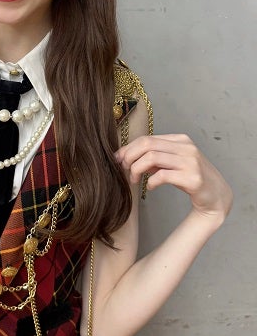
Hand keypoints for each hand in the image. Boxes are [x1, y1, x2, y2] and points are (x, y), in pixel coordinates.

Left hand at [116, 134, 232, 220]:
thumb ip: (154, 158)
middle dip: (130, 157)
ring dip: (137, 169)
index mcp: (180, 140)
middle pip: (147, 145)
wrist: (217, 196)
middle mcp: (186, 147)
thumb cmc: (190, 178)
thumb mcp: (171, 163)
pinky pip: (162, 175)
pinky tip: (150, 187)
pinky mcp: (193, 178)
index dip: (128, 148)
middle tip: (124, 169)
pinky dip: (151, 182)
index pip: (147, 139)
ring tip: (134, 180)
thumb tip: (127, 156)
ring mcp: (191, 162)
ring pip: (152, 158)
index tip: (118, 159)